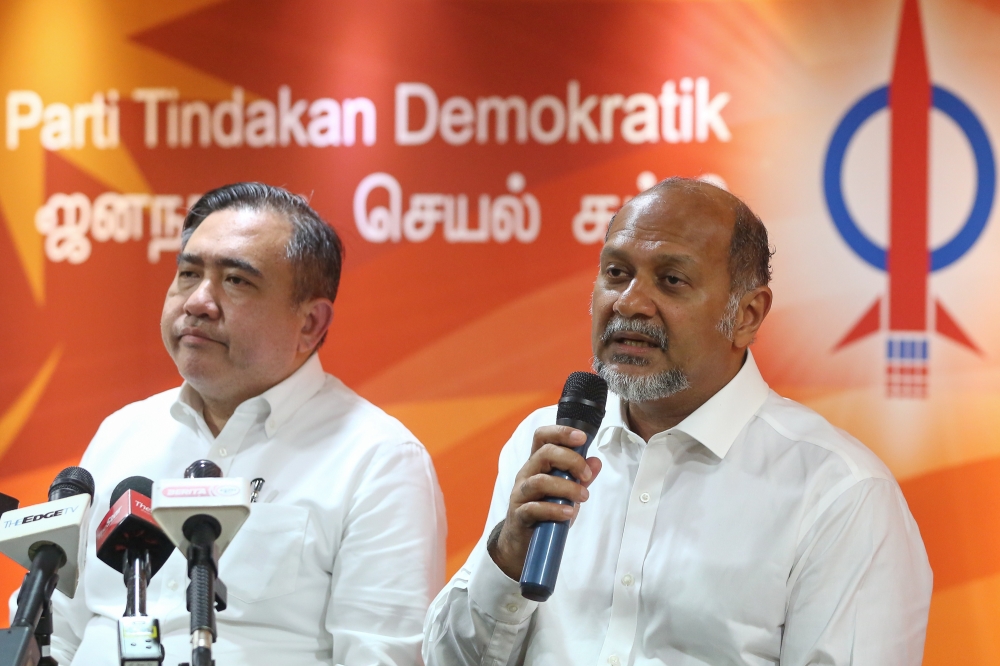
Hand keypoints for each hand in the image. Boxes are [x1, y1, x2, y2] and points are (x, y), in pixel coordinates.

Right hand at [488, 425, 601, 580]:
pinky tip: (569, 512)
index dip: (561, 432)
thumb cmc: (544, 512)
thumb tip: (596, 462)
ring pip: (540, 481)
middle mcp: (527, 474)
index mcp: (537, 464)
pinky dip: (555, 509)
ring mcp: (520, 494)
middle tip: (586, 474)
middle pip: (544, 453)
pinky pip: (534, 508)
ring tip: (583, 497)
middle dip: (570, 460)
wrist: (522, 542)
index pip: (543, 437)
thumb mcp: (566, 492)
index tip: (583, 438)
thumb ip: (580, 477)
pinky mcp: (519, 515)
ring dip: (567, 487)